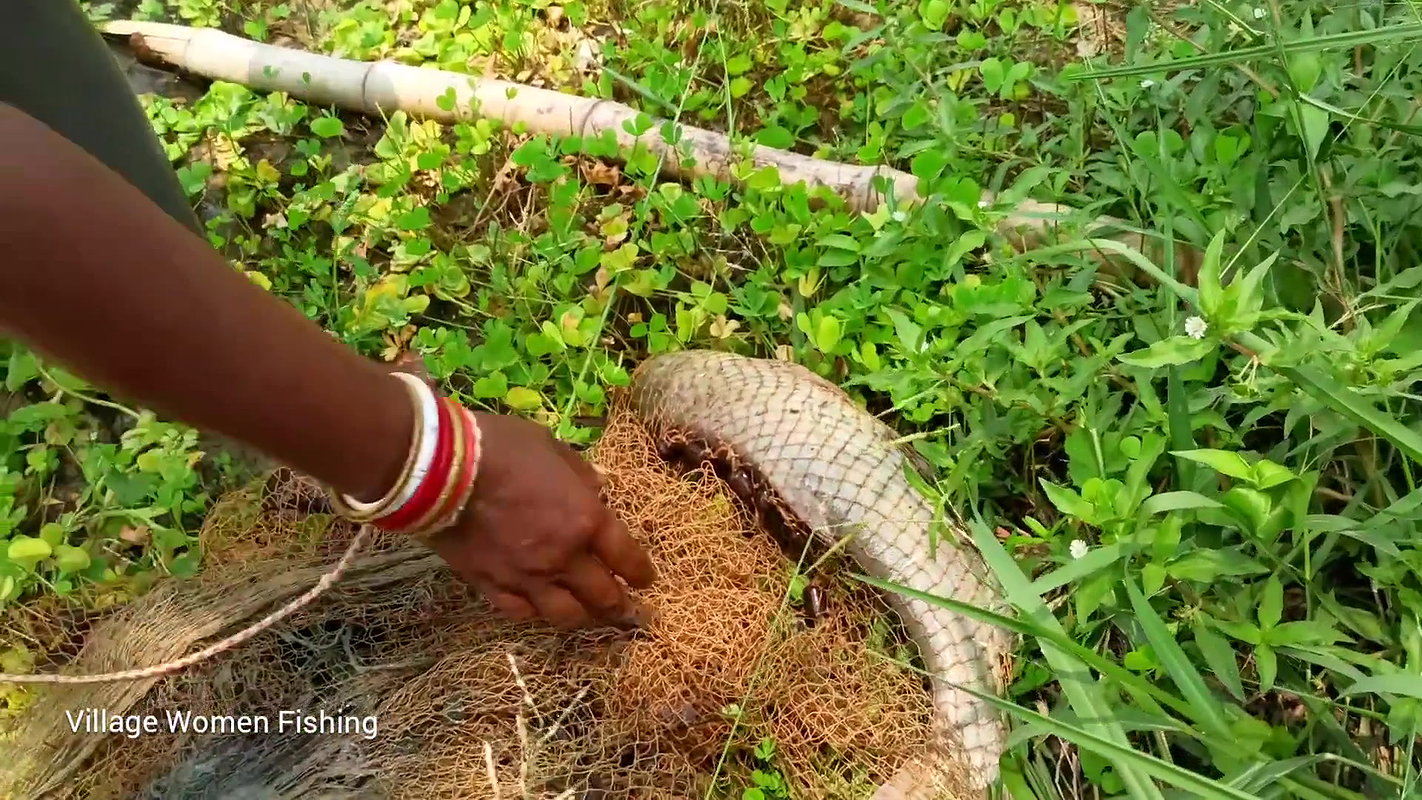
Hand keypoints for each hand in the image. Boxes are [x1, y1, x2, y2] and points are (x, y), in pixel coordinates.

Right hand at [424, 411, 657, 627]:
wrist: (442, 470)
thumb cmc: (503, 448)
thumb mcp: (552, 447)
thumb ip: (579, 474)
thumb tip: (596, 490)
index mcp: (586, 520)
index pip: (627, 557)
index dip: (641, 572)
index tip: (646, 579)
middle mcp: (563, 558)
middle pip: (602, 596)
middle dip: (618, 603)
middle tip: (624, 607)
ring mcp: (527, 578)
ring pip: (565, 615)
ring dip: (581, 616)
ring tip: (586, 614)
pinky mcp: (492, 586)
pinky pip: (521, 613)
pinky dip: (534, 612)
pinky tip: (538, 608)